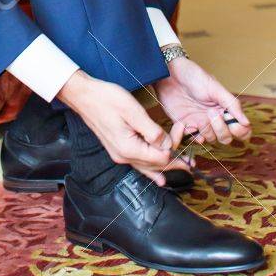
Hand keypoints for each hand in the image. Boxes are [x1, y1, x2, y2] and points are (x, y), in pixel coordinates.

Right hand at [57, 69, 189, 184]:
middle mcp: (124, 156)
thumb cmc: (106, 99)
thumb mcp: (132, 111)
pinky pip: (138, 164)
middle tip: (192, 158)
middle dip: (175, 158)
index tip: (181, 126)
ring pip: (148, 167)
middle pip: (156, 164)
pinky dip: (151, 171)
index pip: (161, 156)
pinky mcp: (117, 149)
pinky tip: (159, 179)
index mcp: (129, 148)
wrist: (84, 95)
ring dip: (166, 166)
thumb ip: (152, 131)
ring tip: (183, 169)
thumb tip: (167, 146)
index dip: (175, 144)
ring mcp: (119, 154)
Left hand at [154, 56, 249, 145]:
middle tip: (211, 112)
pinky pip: (192, 139)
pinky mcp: (185, 126)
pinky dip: (192, 136)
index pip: (241, 129)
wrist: (170, 74)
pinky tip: (188, 125)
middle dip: (221, 129)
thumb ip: (231, 104)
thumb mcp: (215, 87)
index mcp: (225, 109)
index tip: (231, 121)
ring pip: (210, 139)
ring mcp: (200, 124)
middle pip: (226, 138)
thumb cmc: (194, 76)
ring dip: (206, 131)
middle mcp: (214, 119)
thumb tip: (246, 122)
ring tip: (199, 117)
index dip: (239, 131)